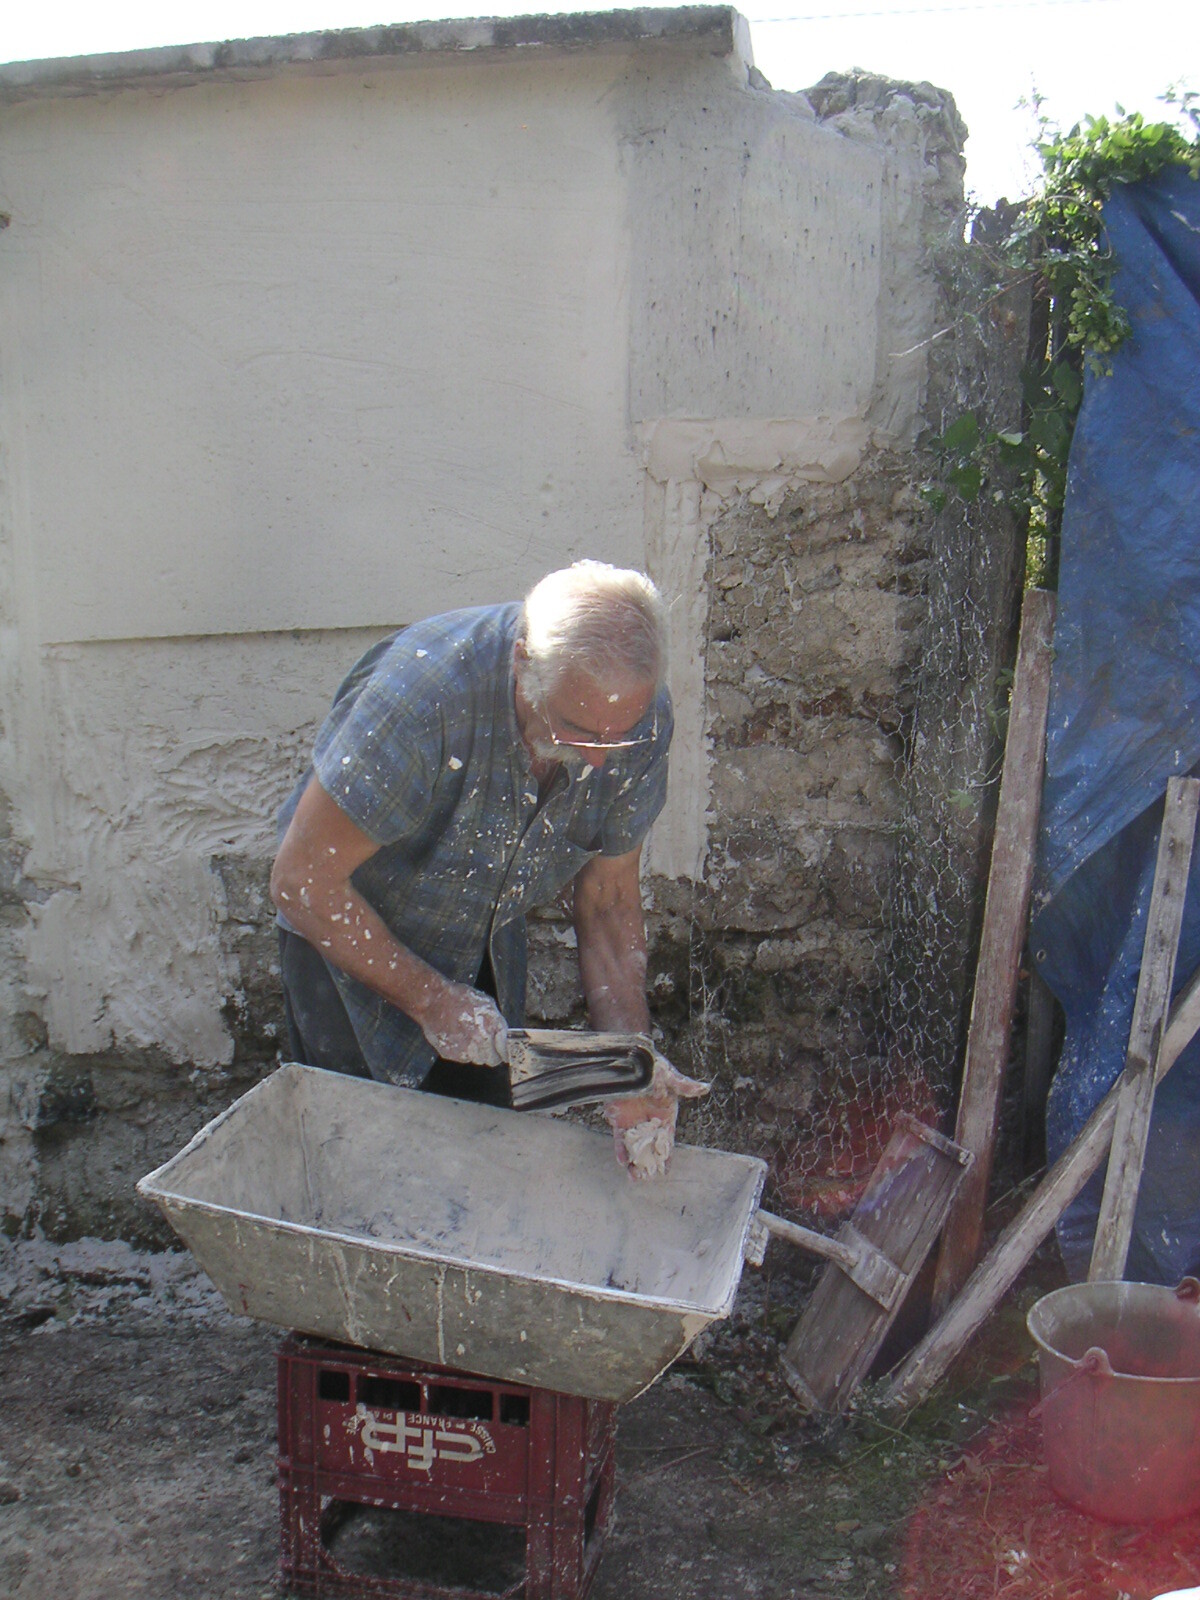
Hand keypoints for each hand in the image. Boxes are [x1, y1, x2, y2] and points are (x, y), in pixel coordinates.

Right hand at [418, 979, 508, 1066]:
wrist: (433, 1000)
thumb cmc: (459, 997)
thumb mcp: (486, 1003)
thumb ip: (496, 1021)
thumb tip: (503, 1036)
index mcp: (491, 1026)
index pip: (504, 1050)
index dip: (504, 1052)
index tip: (504, 1054)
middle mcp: (480, 1039)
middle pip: (492, 1059)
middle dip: (491, 1054)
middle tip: (486, 1046)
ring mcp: (465, 1048)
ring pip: (477, 1060)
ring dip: (477, 1053)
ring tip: (469, 1038)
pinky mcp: (451, 1053)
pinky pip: (463, 1058)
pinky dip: (463, 1052)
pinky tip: (458, 1039)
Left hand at [603, 1053, 708, 1178]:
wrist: (629, 1061)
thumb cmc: (653, 1068)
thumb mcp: (669, 1077)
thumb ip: (684, 1086)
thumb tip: (705, 1087)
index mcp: (666, 1115)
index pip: (667, 1139)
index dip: (667, 1154)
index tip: (666, 1170)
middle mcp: (650, 1122)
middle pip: (650, 1147)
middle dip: (649, 1163)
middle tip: (646, 1178)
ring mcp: (634, 1122)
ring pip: (635, 1146)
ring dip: (634, 1161)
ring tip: (633, 1176)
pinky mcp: (619, 1119)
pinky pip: (620, 1138)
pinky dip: (621, 1149)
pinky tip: (621, 1160)